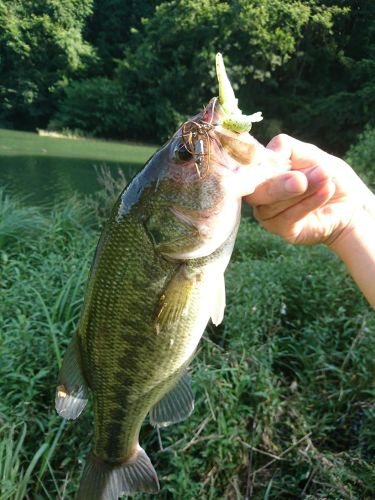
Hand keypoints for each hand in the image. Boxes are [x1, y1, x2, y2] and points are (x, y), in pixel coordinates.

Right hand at [245, 134, 374, 245]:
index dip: (259, 166)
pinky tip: (327, 191)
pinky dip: (308, 203)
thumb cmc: (326, 174)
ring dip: (303, 192)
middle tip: (301, 180)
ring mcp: (266, 213)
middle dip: (279, 185)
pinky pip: (287, 218)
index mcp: (259, 170)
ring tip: (326, 178)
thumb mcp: (308, 153)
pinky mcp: (280, 229)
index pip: (247, 168)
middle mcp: (257, 193)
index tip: (281, 161)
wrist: (349, 202)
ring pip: (273, 205)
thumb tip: (269, 152)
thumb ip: (286, 148)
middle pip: (255, 191)